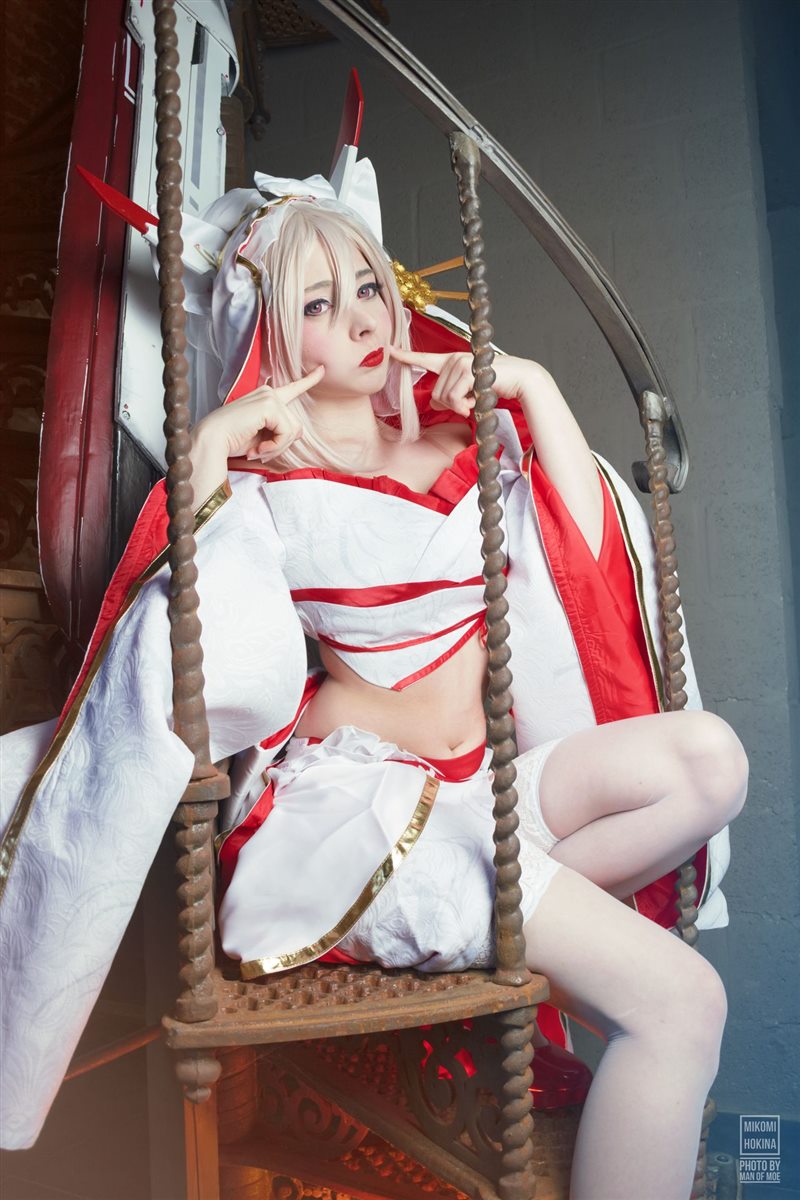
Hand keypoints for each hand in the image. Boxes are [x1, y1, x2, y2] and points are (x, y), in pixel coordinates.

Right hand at [195, 365, 324, 462]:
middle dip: (282, 444)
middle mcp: (269, 393)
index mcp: (265, 397)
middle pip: (296, 425)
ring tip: (258, 451)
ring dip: (277, 447)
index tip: (322, 370)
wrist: (212, 440)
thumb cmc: (232, 440)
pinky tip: (258, 449)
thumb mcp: (262, 436)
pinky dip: (275, 446)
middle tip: (261, 452)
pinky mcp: (270, 406)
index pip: (292, 388)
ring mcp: (270, 397)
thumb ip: (280, 431)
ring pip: (293, 431)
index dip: (309, 380)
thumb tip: (299, 432)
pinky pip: (286, 433)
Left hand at [388, 347, 538, 417]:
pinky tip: (475, 401)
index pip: (423, 359)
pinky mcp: (468, 371)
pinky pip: (454, 398)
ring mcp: (460, 363)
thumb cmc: (493, 385)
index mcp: (450, 361)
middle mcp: (453, 359)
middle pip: (436, 393)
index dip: (405, 356)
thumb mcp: (468, 393)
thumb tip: (436, 406)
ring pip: (444, 398)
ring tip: (473, 401)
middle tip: (467, 404)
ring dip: (459, 406)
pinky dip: (464, 406)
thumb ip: (450, 397)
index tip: (389, 351)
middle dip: (450, 405)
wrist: (518, 380)